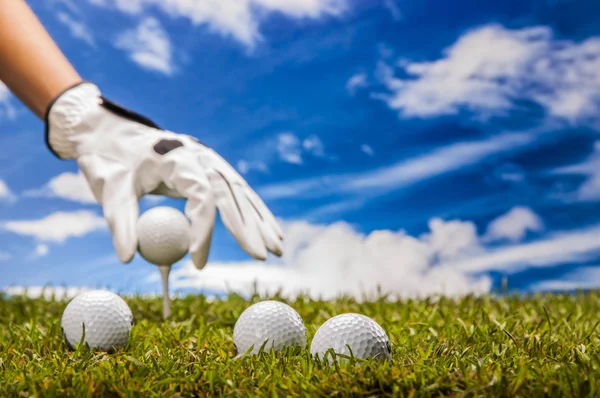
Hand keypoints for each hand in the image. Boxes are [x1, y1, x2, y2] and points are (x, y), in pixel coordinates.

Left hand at [45, 82, 283, 268]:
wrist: (111, 133)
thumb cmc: (109, 161)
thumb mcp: (109, 189)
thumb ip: (120, 222)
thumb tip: (128, 259)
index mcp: (177, 155)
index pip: (201, 194)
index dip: (203, 228)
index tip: (196, 261)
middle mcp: (200, 154)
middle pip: (232, 192)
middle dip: (248, 227)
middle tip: (261, 257)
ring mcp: (209, 159)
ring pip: (241, 192)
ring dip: (260, 220)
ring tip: (278, 248)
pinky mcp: (211, 167)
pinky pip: (237, 191)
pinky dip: (253, 212)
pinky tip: (270, 230)